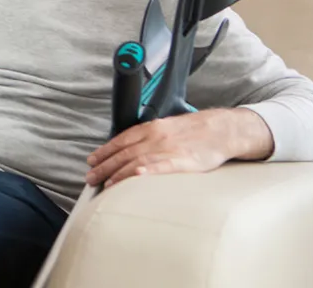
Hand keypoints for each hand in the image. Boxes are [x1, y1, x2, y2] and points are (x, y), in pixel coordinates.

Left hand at [86, 108, 270, 188]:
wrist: (222, 129)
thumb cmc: (195, 130)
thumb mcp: (167, 127)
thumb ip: (149, 136)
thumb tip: (130, 149)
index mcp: (151, 128)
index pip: (121, 140)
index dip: (105, 151)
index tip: (91, 160)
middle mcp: (156, 137)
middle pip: (124, 153)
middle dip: (105, 166)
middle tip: (90, 177)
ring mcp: (169, 149)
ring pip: (137, 162)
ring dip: (118, 174)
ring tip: (105, 185)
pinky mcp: (184, 161)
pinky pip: (162, 167)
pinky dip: (146, 172)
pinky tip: (135, 177)